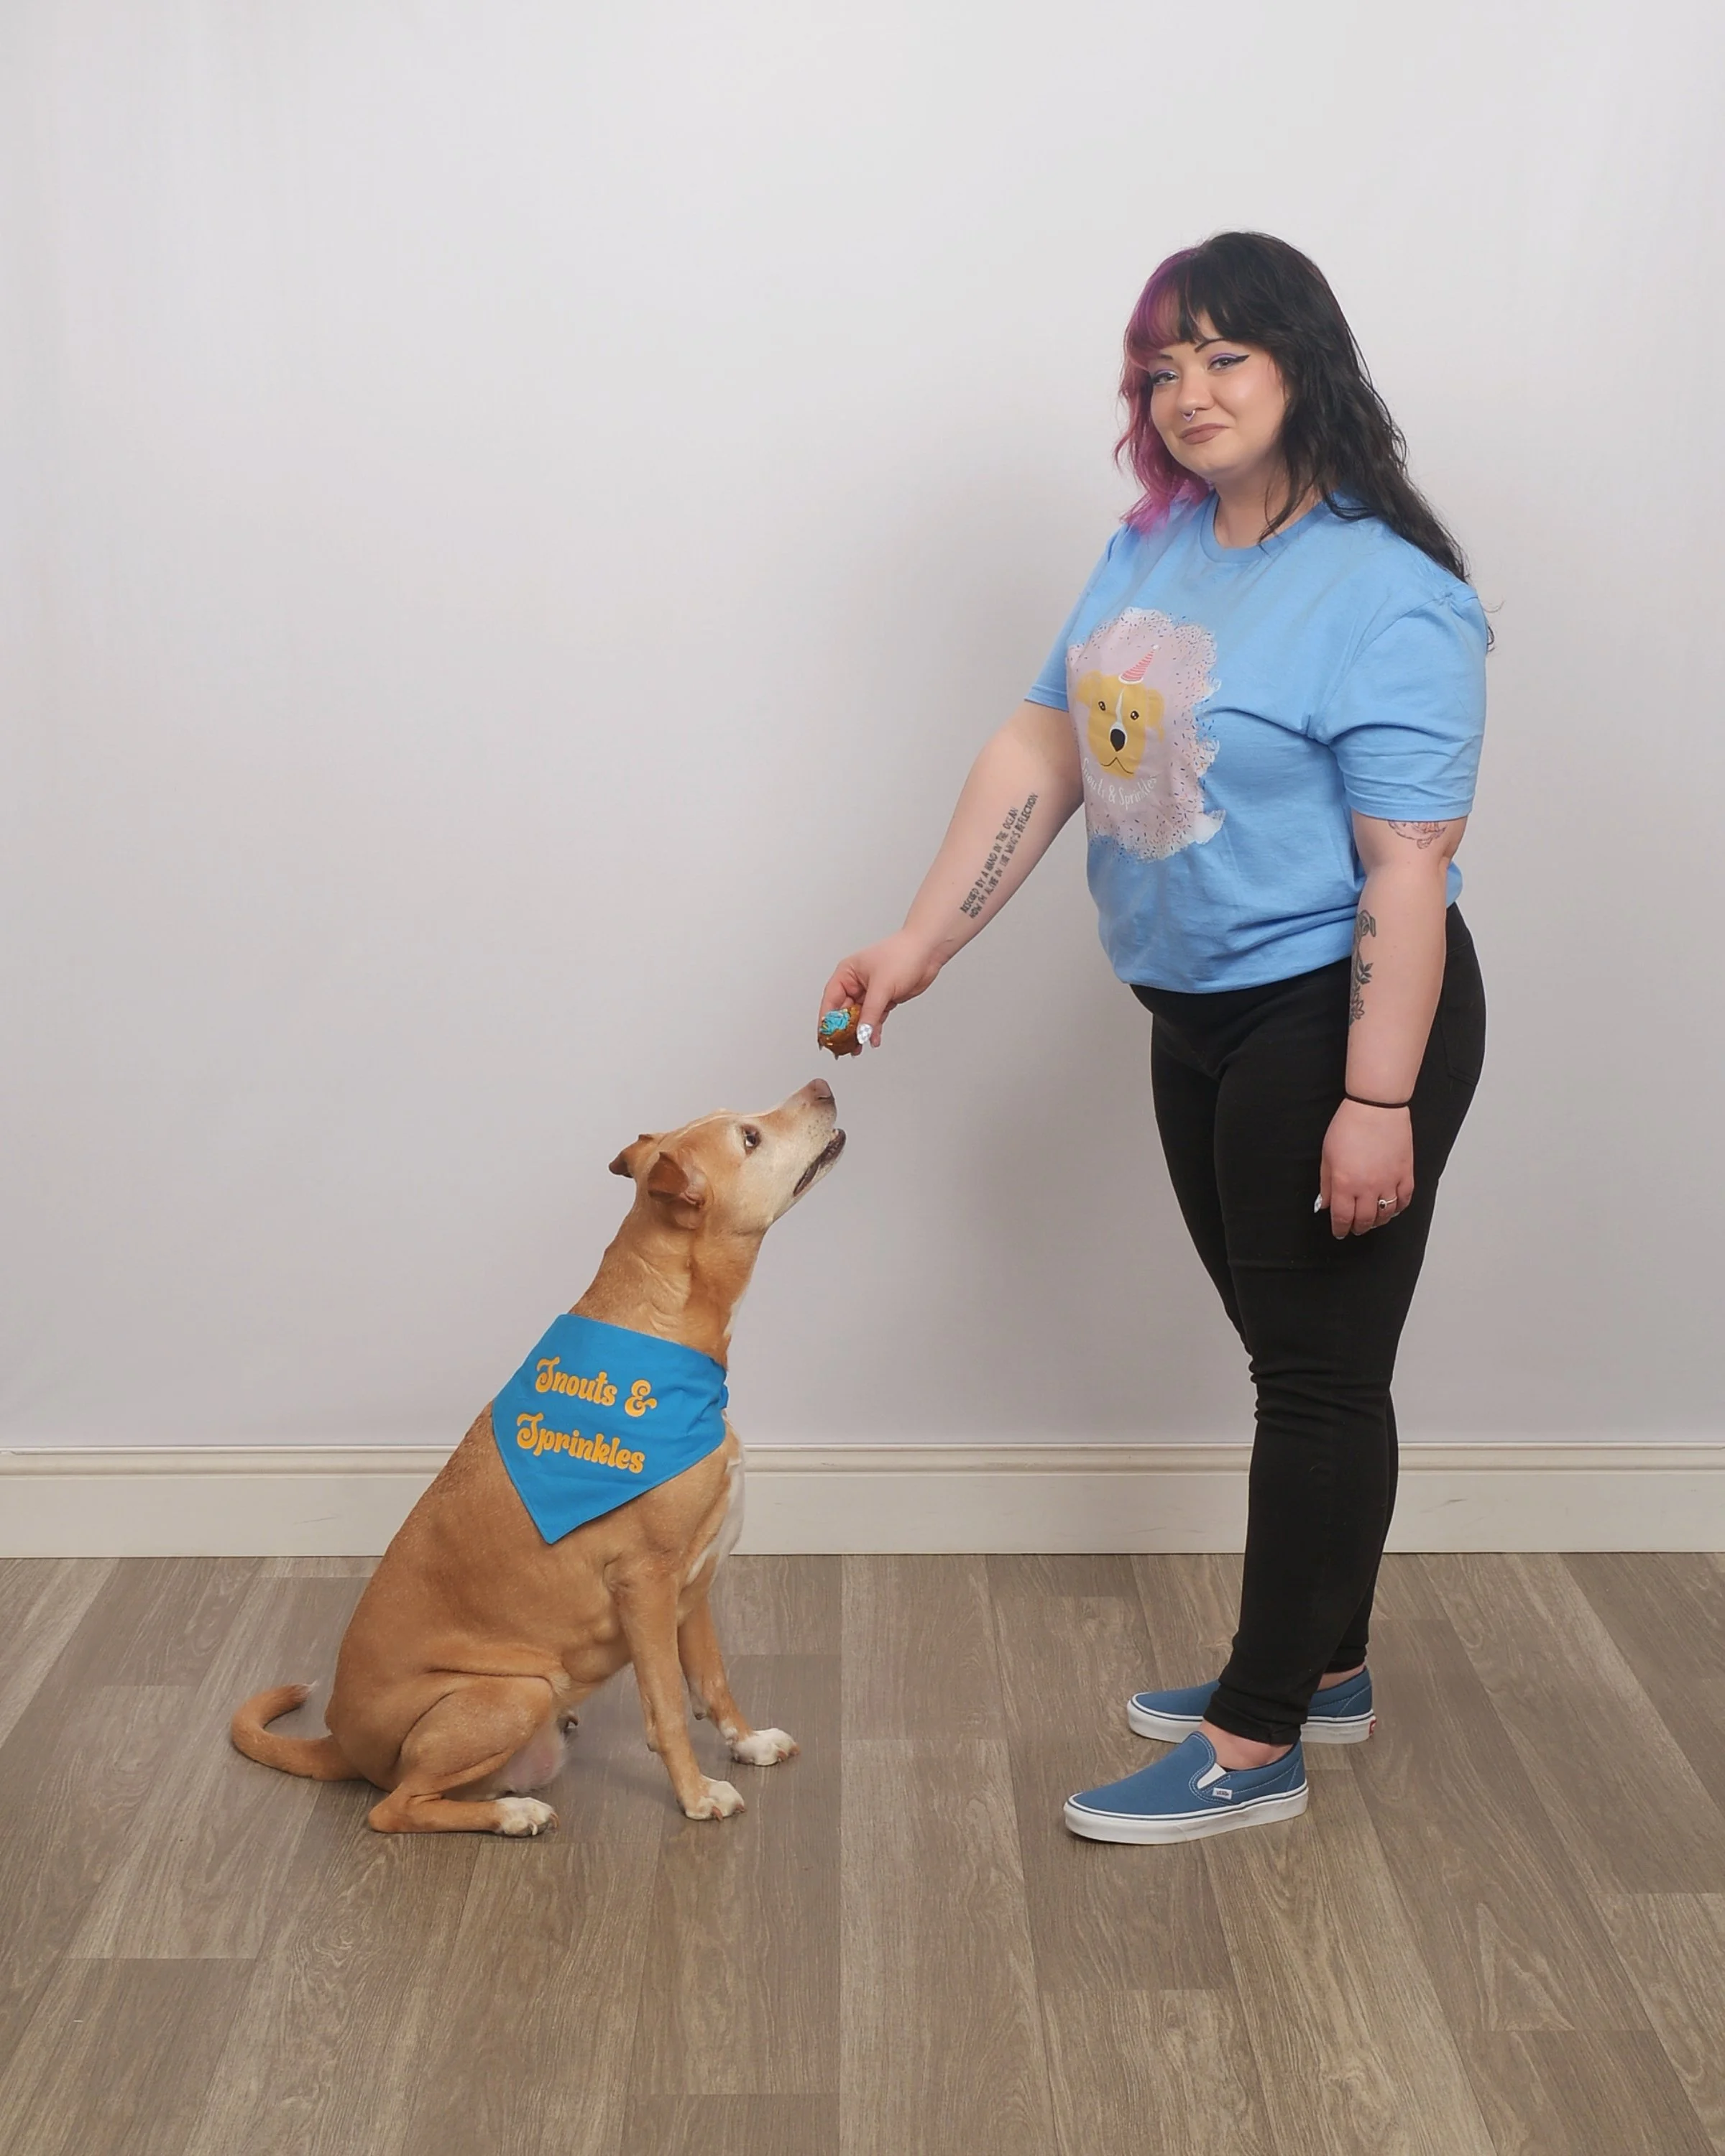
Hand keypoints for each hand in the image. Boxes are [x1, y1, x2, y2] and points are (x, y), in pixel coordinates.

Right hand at [819, 930, 944, 1047]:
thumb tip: (861, 1032)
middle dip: (843, 1030)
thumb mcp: (882, 986)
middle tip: (842, 1047)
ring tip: (857, 1049)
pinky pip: (874, 1018)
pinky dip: (874, 1029)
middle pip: (843, 1012)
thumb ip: (871, 1012)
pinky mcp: (884, 999)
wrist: (928, 952)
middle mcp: (856, 983)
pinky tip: (874, 1039)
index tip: (825, 1037)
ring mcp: (870, 992)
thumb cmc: (903, 955)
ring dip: (859, 1033)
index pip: (831, 1000)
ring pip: (859, 1017)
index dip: (826, 1020)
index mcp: (847, 973)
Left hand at [1319, 1100, 1412, 1237]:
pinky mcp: (1406, 1174)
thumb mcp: (1327, 1156)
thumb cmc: (1349, 1126)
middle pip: (1365, 1220)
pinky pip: (1404, 1200)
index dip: (1340, 1228)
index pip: (1342, 1217)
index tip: (1339, 1232)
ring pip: (1386, 1214)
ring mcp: (1389, 1182)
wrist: (1376, 1108)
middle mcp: (1368, 1188)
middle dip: (1358, 1228)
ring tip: (1372, 1220)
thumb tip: (1325, 1204)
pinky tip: (1392, 1208)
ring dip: (1378, 1222)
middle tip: (1355, 1228)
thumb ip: (1326, 1184)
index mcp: (1345, 1184)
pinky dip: (1398, 1209)